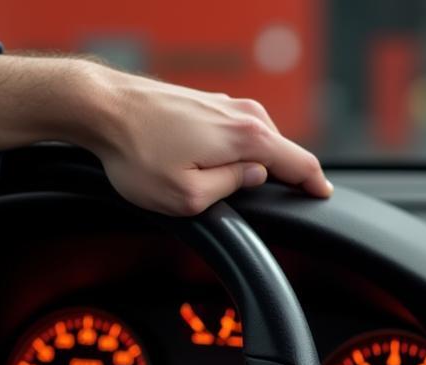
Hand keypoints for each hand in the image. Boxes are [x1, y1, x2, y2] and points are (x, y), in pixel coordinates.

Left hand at [0, 55, 332, 214]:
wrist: (101, 108)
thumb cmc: (137, 156)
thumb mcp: (188, 197)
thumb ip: (232, 189)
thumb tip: (256, 177)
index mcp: (247, 138)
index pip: (299, 163)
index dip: (315, 184)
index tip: (325, 196)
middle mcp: (242, 114)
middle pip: (282, 150)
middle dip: (289, 175)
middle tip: (289, 200)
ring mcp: (224, 104)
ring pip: (258, 140)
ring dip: (261, 163)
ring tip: (250, 189)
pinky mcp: (205, 103)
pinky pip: (237, 132)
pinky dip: (241, 150)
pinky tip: (224, 165)